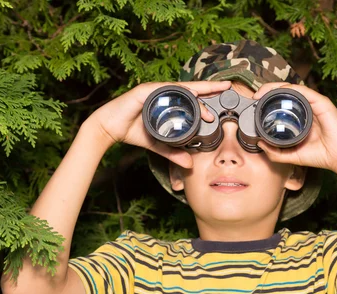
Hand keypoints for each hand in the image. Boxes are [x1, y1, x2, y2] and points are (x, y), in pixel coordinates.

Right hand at [87, 80, 232, 168]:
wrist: (109, 128)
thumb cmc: (133, 131)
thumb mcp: (159, 144)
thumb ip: (175, 153)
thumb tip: (190, 165)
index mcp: (169, 102)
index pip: (192, 97)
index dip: (208, 95)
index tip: (224, 95)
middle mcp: (163, 93)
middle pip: (190, 89)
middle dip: (209, 87)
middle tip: (227, 86)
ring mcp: (154, 90)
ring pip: (180, 89)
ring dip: (196, 92)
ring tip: (211, 96)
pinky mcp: (143, 91)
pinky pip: (163, 90)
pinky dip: (176, 91)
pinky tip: (189, 93)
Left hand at [252, 82, 336, 172]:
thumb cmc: (321, 155)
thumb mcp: (292, 155)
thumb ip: (276, 152)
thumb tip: (259, 143)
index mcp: (300, 117)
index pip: (281, 103)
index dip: (267, 100)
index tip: (254, 104)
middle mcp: (306, 108)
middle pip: (284, 92)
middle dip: (267, 91)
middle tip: (255, 97)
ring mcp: (314, 104)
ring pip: (291, 88)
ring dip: (274, 87)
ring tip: (262, 93)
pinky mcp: (321, 102)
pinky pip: (303, 91)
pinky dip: (289, 89)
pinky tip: (278, 92)